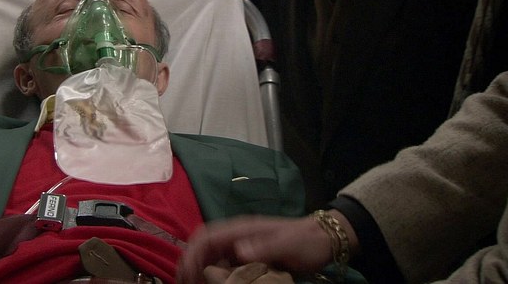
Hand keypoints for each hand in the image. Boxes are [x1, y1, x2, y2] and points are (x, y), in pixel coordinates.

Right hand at [176, 215, 339, 283]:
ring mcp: (241, 244)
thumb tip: (238, 251)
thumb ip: (263, 247)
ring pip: (210, 254)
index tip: (186, 274)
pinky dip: (213, 273)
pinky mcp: (247, 254)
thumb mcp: (286, 244)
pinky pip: (223, 263)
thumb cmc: (305, 241)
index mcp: (241, 229)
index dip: (192, 254)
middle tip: (183, 282)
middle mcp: (237, 235)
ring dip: (199, 268)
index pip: (206, 237)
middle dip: (189, 262)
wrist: (324, 238)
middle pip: (203, 244)